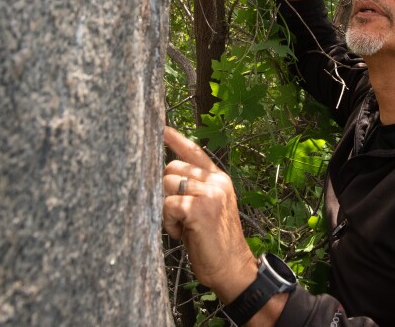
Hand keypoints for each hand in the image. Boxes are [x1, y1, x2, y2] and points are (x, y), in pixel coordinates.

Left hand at [163, 126, 257, 301]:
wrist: (233, 267)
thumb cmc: (215, 241)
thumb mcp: (210, 208)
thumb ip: (196, 189)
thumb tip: (167, 176)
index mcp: (220, 179)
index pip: (195, 152)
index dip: (177, 140)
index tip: (161, 128)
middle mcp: (216, 182)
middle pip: (172, 167)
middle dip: (167, 190)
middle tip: (179, 215)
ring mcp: (209, 193)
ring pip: (167, 184)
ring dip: (167, 209)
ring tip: (182, 225)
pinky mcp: (199, 208)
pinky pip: (167, 205)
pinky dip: (169, 222)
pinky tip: (182, 233)